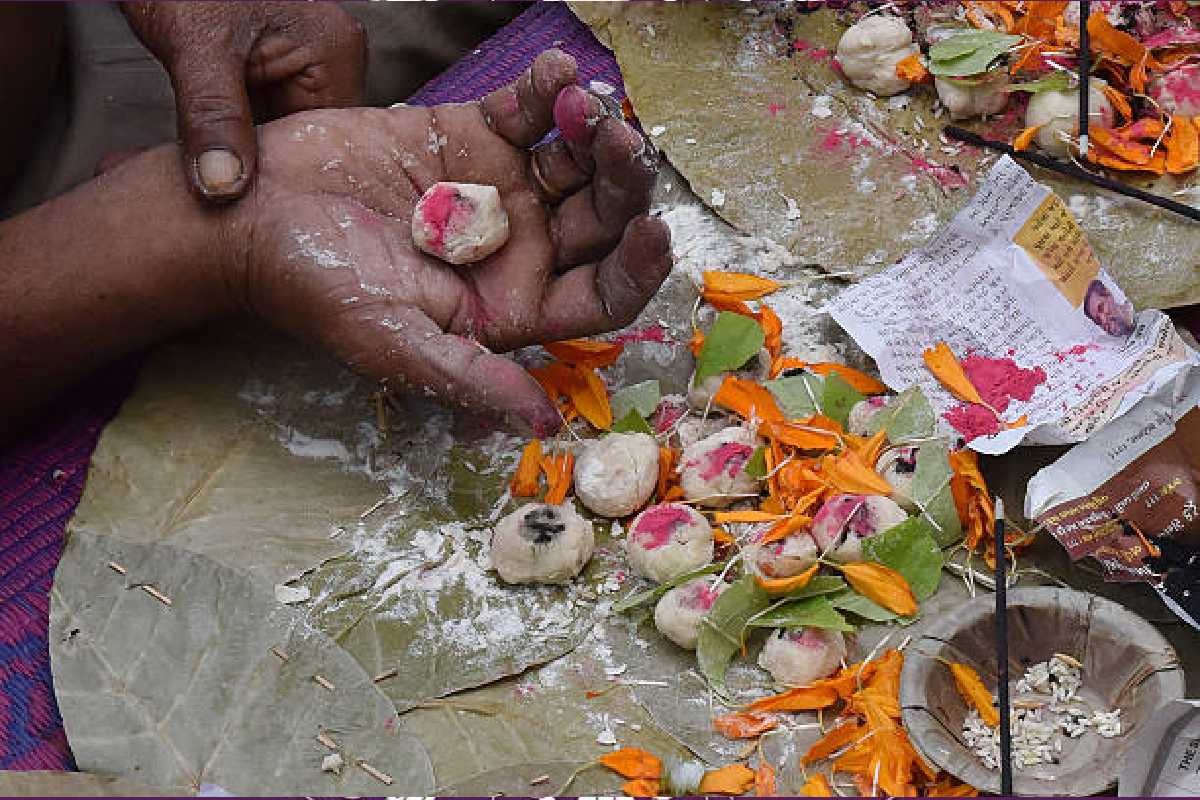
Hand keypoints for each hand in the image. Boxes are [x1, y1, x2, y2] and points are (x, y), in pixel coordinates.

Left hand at [121, 1, 365, 200]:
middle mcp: (332, 59)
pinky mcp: (276, 67)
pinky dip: (235, 137)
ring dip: (245, 153)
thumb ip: (211, 116)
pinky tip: (210, 150)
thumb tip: (224, 187)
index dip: (286, 175)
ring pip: (282, 134)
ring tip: (211, 170)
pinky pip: (263, 118)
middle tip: (217, 189)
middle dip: (262, 164)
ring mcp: (306, 62)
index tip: (242, 197)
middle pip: (307, 140)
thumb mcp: (195, 48)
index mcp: (336, 51)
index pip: (328, 141)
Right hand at [225, 50, 671, 434]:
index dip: (637, 267)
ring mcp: (503, 188)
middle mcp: (523, 249)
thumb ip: (469, 377)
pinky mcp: (473, 135)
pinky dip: (547, 89)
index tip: (653, 229)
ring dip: (593, 128)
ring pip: (576, 158)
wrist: (252, 216)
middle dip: (622, 181)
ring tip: (583, 103)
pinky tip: (556, 71)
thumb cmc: (316, 289)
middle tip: (620, 141)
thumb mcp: (392, 342)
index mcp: (516, 305)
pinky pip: (528, 110)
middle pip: (603, 217)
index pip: (603, 292)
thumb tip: (541, 426)